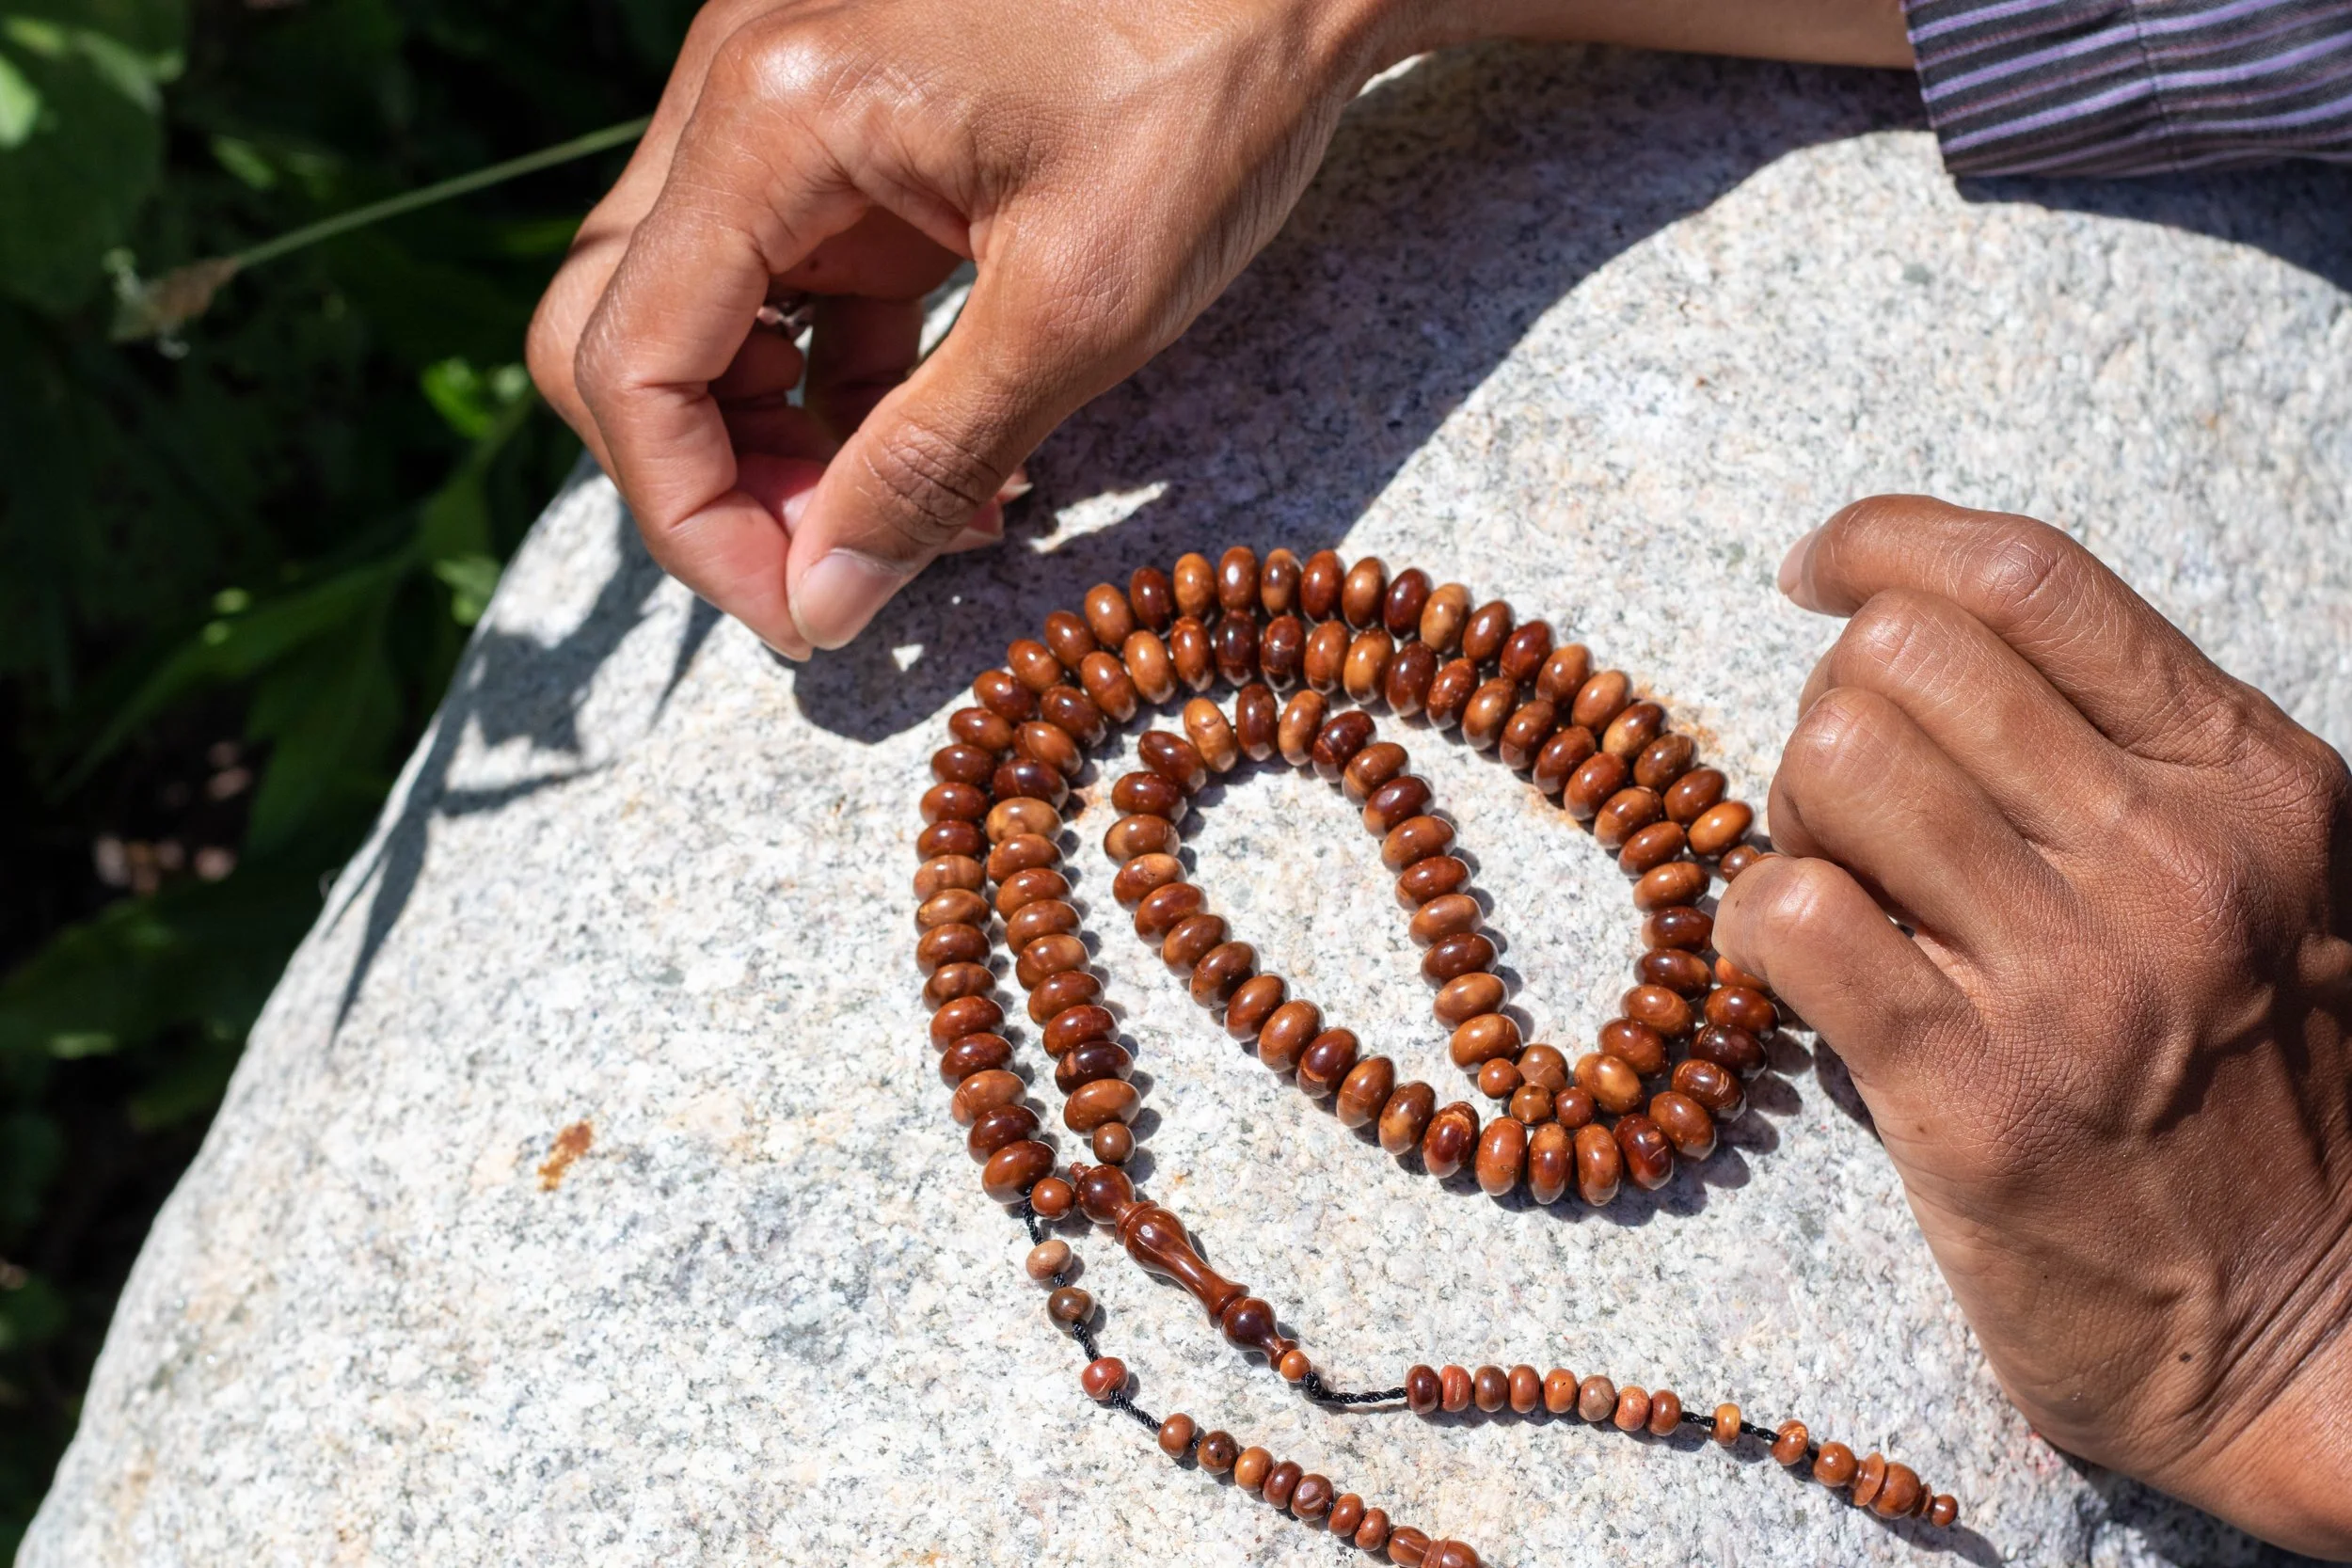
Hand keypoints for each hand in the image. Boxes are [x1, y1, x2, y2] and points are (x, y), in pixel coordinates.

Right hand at [526, 0, 1404, 657]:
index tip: (801, 613)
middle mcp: (741, 93)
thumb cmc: (1208, 91)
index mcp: (773, 115)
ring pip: (703, 324)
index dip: (692, 521)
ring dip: (784, 449)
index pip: (628, 360)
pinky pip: (792, 294)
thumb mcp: (1081, 306)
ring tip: (919, 524)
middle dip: (717, 483)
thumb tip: (825, 596)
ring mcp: (786, 109)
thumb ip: (932, 459)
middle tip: (840, 571)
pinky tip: (950, 460)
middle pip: (628, 336)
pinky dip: (843, 394)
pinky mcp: (849, 140)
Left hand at [1715, 498, 2351, 1555]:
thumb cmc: (2268, 1090)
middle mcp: (2167, 858)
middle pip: (1898, 658)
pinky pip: (1785, 912)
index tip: (1819, 572)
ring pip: (1830, 762)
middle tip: (1857, 808)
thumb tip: (1933, 634)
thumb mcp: (2270, 883)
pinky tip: (1795, 969)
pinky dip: (1755, 925)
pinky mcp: (1967, 1096)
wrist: (2318, 1330)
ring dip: (1795, 815)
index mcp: (2248, 781)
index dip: (1884, 543)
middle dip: (1838, 709)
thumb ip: (2134, 755)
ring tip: (1843, 893)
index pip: (2026, 576)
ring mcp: (2070, 978)